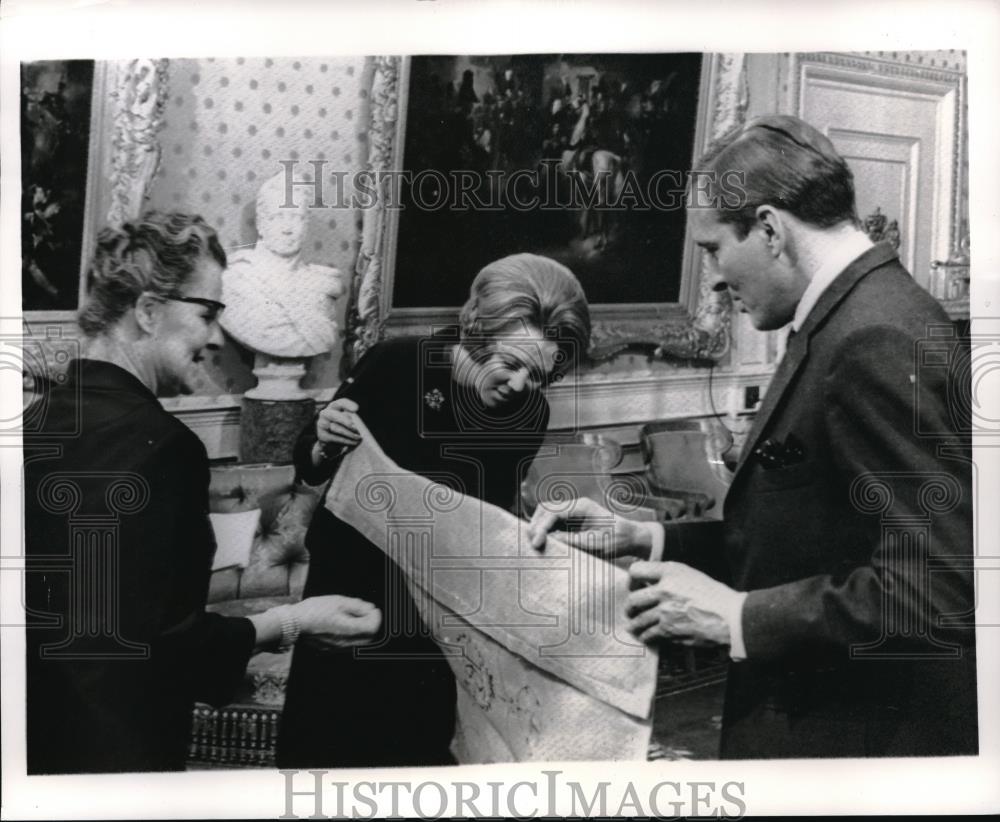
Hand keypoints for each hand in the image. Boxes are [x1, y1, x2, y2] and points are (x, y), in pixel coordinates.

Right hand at [293, 595, 381, 648]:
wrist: (293, 623)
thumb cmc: (313, 611)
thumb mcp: (338, 601)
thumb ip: (357, 605)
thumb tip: (369, 608)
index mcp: (348, 630)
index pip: (372, 628)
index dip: (376, 617)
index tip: (373, 609)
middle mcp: (344, 642)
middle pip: (368, 638)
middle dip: (370, 624)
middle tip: (365, 612)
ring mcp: (337, 648)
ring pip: (358, 643)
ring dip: (361, 631)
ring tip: (352, 617)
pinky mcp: (330, 649)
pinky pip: (347, 645)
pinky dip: (351, 636)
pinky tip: (343, 625)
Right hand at [316, 398, 361, 450]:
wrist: (329, 442)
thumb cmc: (341, 427)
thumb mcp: (346, 420)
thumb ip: (352, 418)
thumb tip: (361, 424)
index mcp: (333, 407)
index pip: (340, 403)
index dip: (348, 405)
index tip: (356, 409)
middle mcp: (326, 414)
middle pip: (334, 415)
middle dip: (346, 421)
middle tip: (356, 427)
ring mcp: (322, 425)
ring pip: (336, 428)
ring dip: (349, 433)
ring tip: (359, 437)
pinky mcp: (322, 436)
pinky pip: (335, 438)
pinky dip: (346, 441)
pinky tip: (354, 442)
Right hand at [527, 495, 653, 557]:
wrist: (631, 538)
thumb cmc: (617, 540)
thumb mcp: (595, 545)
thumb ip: (571, 542)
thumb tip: (549, 541)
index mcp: (582, 507)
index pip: (553, 512)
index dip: (542, 527)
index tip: (537, 543)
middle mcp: (576, 505)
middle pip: (546, 509)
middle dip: (536, 525)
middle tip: (532, 544)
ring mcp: (573, 512)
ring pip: (547, 514)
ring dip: (539, 527)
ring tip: (535, 544)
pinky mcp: (572, 520)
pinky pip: (553, 522)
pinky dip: (545, 531)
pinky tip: (543, 543)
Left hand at [626, 561, 737, 645]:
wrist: (730, 617)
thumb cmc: (713, 595)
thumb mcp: (690, 574)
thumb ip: (668, 574)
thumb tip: (648, 580)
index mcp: (670, 572)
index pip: (636, 571)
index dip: (632, 579)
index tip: (633, 585)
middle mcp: (664, 590)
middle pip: (633, 599)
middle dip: (629, 607)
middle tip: (628, 610)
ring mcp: (665, 612)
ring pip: (639, 620)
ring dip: (634, 624)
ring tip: (632, 626)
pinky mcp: (669, 631)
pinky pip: (650, 634)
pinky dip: (646, 636)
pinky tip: (646, 636)